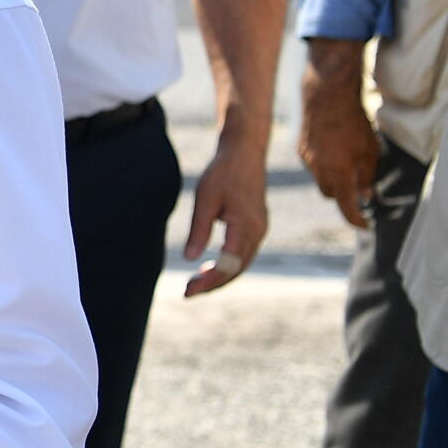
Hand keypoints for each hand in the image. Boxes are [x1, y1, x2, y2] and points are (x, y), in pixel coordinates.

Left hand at [184, 138, 270, 296]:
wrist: (244, 154)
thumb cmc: (222, 174)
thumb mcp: (204, 199)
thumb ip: (199, 230)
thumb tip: (189, 259)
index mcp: (245, 226)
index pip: (228, 265)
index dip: (209, 281)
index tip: (188, 290)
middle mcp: (257, 232)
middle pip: (237, 269)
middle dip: (212, 284)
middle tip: (187, 292)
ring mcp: (260, 230)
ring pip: (242, 264)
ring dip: (220, 277)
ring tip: (194, 284)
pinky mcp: (257, 227)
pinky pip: (244, 254)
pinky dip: (228, 265)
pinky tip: (208, 268)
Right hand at [297, 39, 378, 231]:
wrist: (327, 96)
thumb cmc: (354, 122)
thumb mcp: (370, 151)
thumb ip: (367, 176)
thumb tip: (365, 195)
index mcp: (338, 173)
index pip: (346, 206)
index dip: (356, 219)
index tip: (365, 224)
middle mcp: (319, 170)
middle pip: (331, 194)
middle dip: (343, 194)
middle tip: (358, 186)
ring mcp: (307, 159)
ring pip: (321, 179)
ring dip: (333, 178)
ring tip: (346, 161)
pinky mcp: (301, 149)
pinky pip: (313, 165)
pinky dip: (324, 164)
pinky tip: (333, 148)